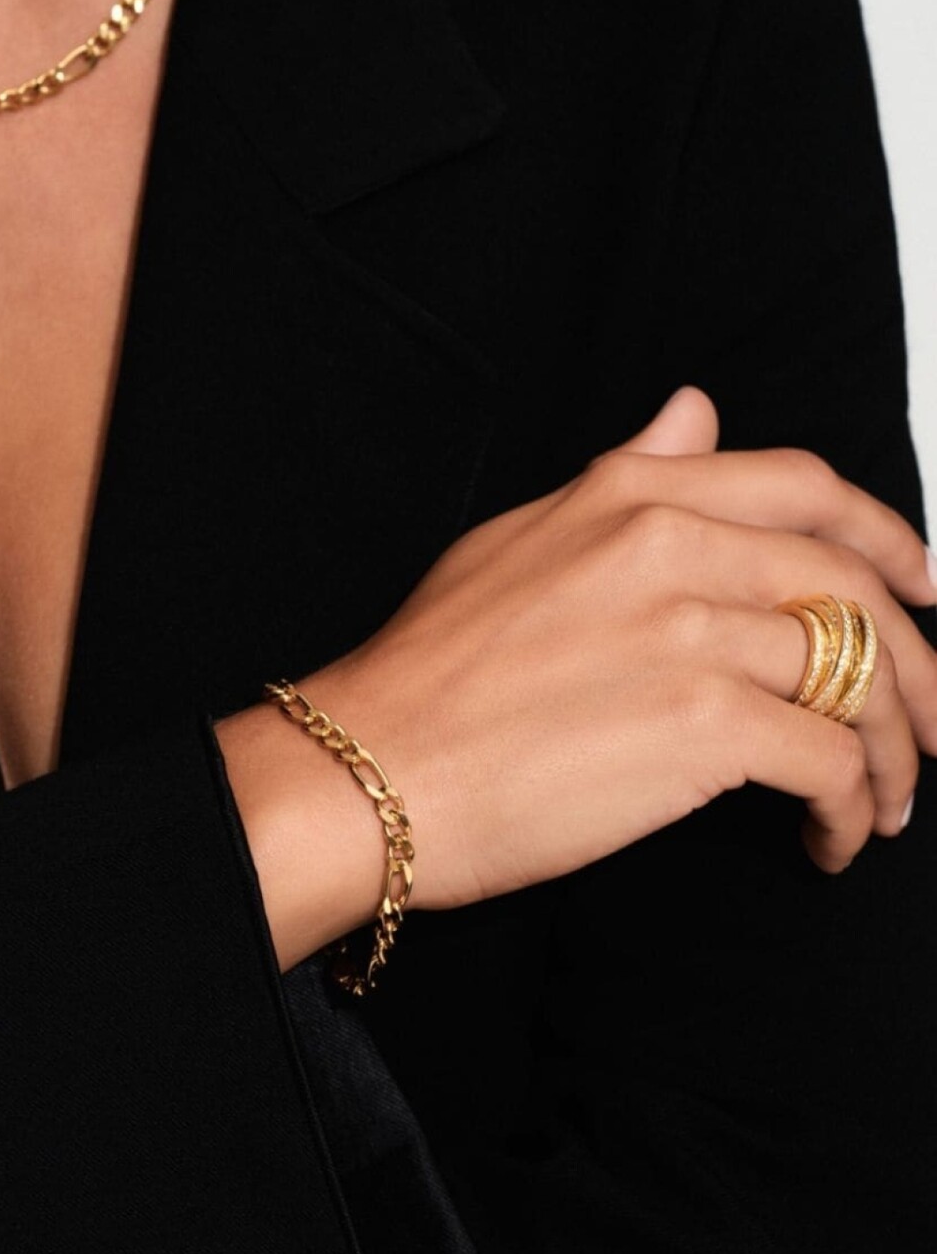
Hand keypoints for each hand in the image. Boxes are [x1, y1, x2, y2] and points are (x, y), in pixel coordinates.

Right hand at [304, 387, 936, 916]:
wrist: (373, 767)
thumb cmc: (430, 669)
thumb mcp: (520, 537)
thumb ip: (625, 474)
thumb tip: (696, 413)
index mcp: (633, 494)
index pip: (806, 488)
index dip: (887, 537)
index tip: (921, 584)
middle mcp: (674, 544)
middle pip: (856, 590)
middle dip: (918, 667)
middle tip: (930, 723)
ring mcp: (693, 630)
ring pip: (861, 678)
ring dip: (892, 754)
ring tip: (881, 803)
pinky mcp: (702, 723)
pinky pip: (830, 760)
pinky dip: (850, 807)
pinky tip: (829, 840)